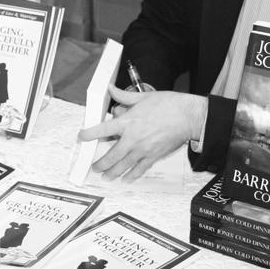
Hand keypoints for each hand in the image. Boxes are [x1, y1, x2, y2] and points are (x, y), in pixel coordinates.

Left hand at [77, 85, 206, 181]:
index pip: (103, 130)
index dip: (90, 134)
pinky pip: (140, 168)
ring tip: (105, 176)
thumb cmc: (167, 105)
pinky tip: (126, 179)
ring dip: (113, 172)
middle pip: (112, 154)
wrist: (188, 116)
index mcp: (128, 122)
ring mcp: (144, 149)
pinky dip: (132, 175)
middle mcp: (133, 138)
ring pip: (124, 164)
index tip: (82, 137)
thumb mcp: (142, 97)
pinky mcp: (154, 156)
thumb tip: (111, 89)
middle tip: (94, 167)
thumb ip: (123, 96)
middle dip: (101, 162)